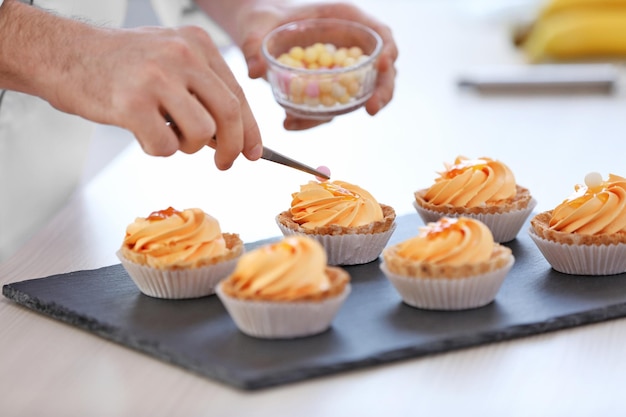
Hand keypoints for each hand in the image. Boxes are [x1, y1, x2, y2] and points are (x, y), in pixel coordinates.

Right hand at [49, 25, 262, 169]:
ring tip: (164, 132)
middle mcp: (181, 55)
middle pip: (228, 115)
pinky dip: (157, 149)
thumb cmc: (118, 63)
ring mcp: (156, 78)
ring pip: (201, 134)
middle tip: (223, 163)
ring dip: (187, 146)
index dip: (250, 130)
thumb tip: (234, 136)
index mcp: (196, 44)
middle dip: (232, 148)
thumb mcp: (169, 60)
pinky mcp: (132, 103)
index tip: (254, 152)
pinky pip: (165, 147)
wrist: (62, 52)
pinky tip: (141, 132)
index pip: (237, 94)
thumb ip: (203, 91)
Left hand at [234, 2, 397, 129]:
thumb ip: (255, 43)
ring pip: (359, 94)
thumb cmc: (265, 18)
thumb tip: (255, 70)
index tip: (383, 63)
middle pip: (381, 70)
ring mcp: (342, 71)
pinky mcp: (327, 90)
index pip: (379, 33)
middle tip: (371, 109)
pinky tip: (289, 123)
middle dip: (382, 90)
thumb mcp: (258, 24)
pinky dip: (312, 119)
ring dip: (334, 117)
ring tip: (315, 121)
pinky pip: (329, 107)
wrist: (258, 32)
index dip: (388, 48)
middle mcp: (349, 46)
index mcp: (344, 20)